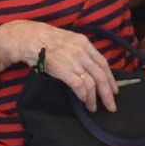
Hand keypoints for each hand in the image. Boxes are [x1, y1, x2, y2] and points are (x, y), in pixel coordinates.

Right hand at [0, 21, 118, 112]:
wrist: (30, 38)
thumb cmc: (46, 39)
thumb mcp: (69, 40)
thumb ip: (80, 52)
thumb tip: (89, 68)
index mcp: (84, 43)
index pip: (103, 62)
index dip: (110, 78)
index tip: (114, 90)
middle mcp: (82, 51)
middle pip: (100, 75)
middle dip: (107, 93)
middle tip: (111, 106)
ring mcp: (73, 61)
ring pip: (91, 83)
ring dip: (94, 98)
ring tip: (93, 107)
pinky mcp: (63, 70)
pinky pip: (79, 86)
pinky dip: (83, 95)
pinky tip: (84, 101)